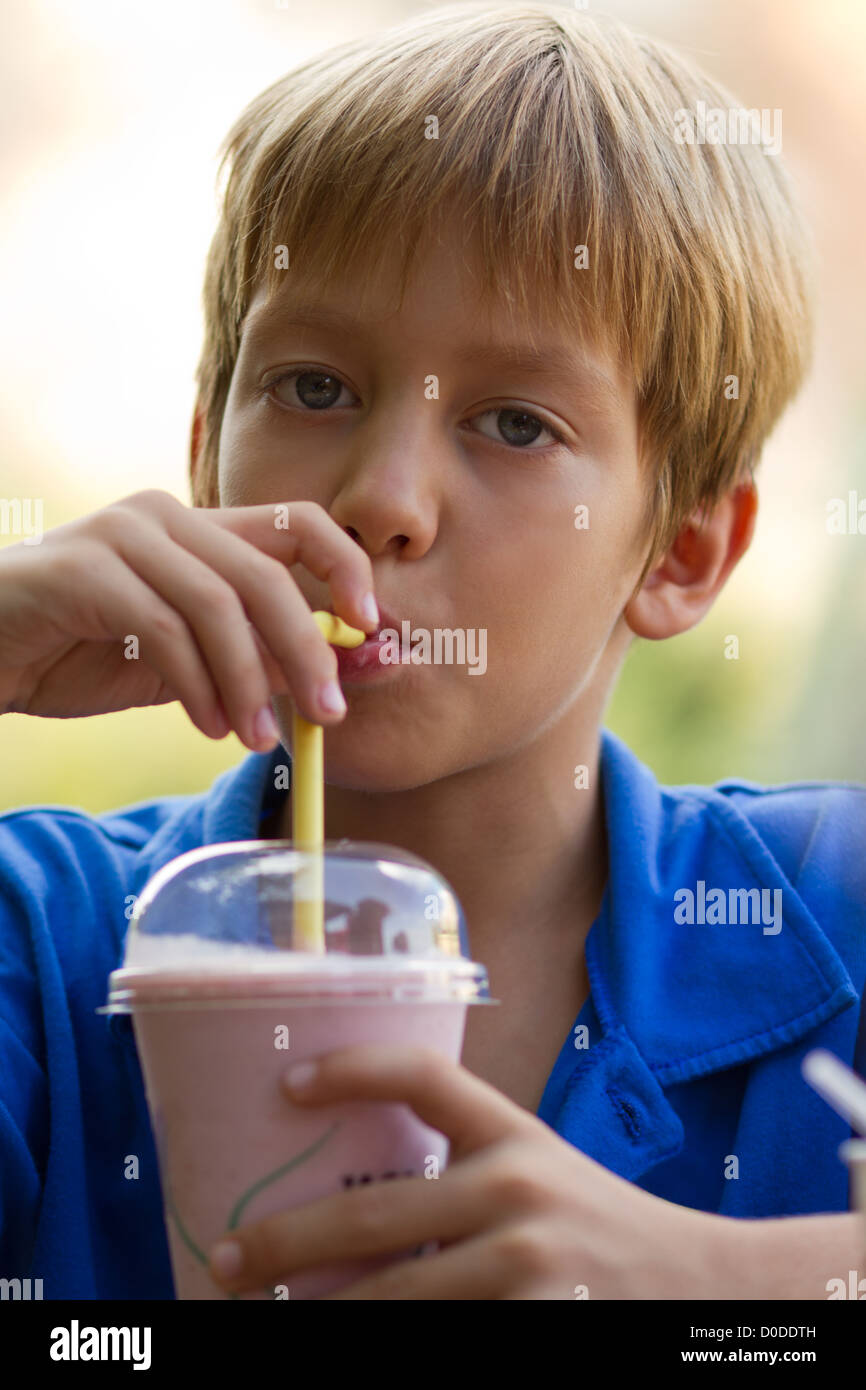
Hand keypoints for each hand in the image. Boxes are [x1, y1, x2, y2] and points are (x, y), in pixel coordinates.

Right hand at [0, 489, 377, 746]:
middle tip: (331, 714)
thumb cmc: (84, 655)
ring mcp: (121, 535)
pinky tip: (206, 727)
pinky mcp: (80, 569)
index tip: (372, 627)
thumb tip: (345, 677)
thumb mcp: (189, 663)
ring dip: (248, 681)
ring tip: (257, 738)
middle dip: (308, 649)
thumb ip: (256, 661)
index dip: (348, 567)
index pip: (299, 522)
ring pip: (217, 603)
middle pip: (267, 572)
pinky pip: (160, 627)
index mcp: (201, 530)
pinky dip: (195, 684)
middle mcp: (167, 518)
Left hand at [207, 1045, 730, 1299]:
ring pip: (388, 1301)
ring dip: (317, 1316)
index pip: (423, 1075)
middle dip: (284, 1244)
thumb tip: (348, 1194)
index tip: (286, 1085)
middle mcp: (517, 1191)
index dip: (348, 1068)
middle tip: (229, 1260)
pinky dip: (382, 1341)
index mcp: (515, 1134)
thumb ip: (468, 1170)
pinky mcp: (531, 1329)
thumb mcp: (542, 1171)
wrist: (702, 1289)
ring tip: (267, 1318)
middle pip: (371, 1216)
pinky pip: (431, 1340)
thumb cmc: (600, 1228)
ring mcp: (524, 1268)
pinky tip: (343, 1342)